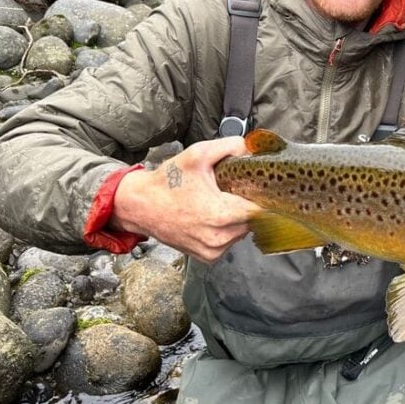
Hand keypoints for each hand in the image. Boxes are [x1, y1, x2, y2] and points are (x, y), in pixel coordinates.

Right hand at [110, 137, 262, 262]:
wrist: (140, 206)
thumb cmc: (167, 182)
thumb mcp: (198, 154)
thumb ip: (230, 146)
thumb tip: (253, 148)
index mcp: (221, 214)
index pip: (262, 210)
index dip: (264, 197)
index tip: (259, 187)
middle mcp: (219, 238)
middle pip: (254, 221)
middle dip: (248, 205)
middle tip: (235, 191)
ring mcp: (213, 250)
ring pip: (243, 232)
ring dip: (238, 218)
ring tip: (220, 202)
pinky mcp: (208, 257)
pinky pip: (230, 241)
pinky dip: (227, 229)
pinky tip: (213, 216)